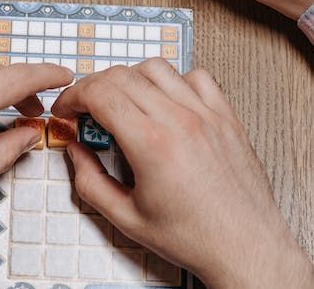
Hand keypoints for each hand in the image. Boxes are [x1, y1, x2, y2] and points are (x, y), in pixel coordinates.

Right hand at [52, 59, 313, 287]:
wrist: (245, 246)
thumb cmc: (195, 238)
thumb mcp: (127, 219)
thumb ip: (90, 182)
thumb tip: (76, 152)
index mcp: (152, 146)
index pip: (100, 94)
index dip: (74, 97)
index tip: (67, 109)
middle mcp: (180, 122)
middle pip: (122, 75)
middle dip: (93, 87)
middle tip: (86, 108)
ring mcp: (207, 115)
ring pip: (156, 67)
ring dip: (130, 79)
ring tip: (124, 102)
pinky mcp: (226, 117)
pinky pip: (196, 77)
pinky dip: (174, 81)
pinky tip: (166, 102)